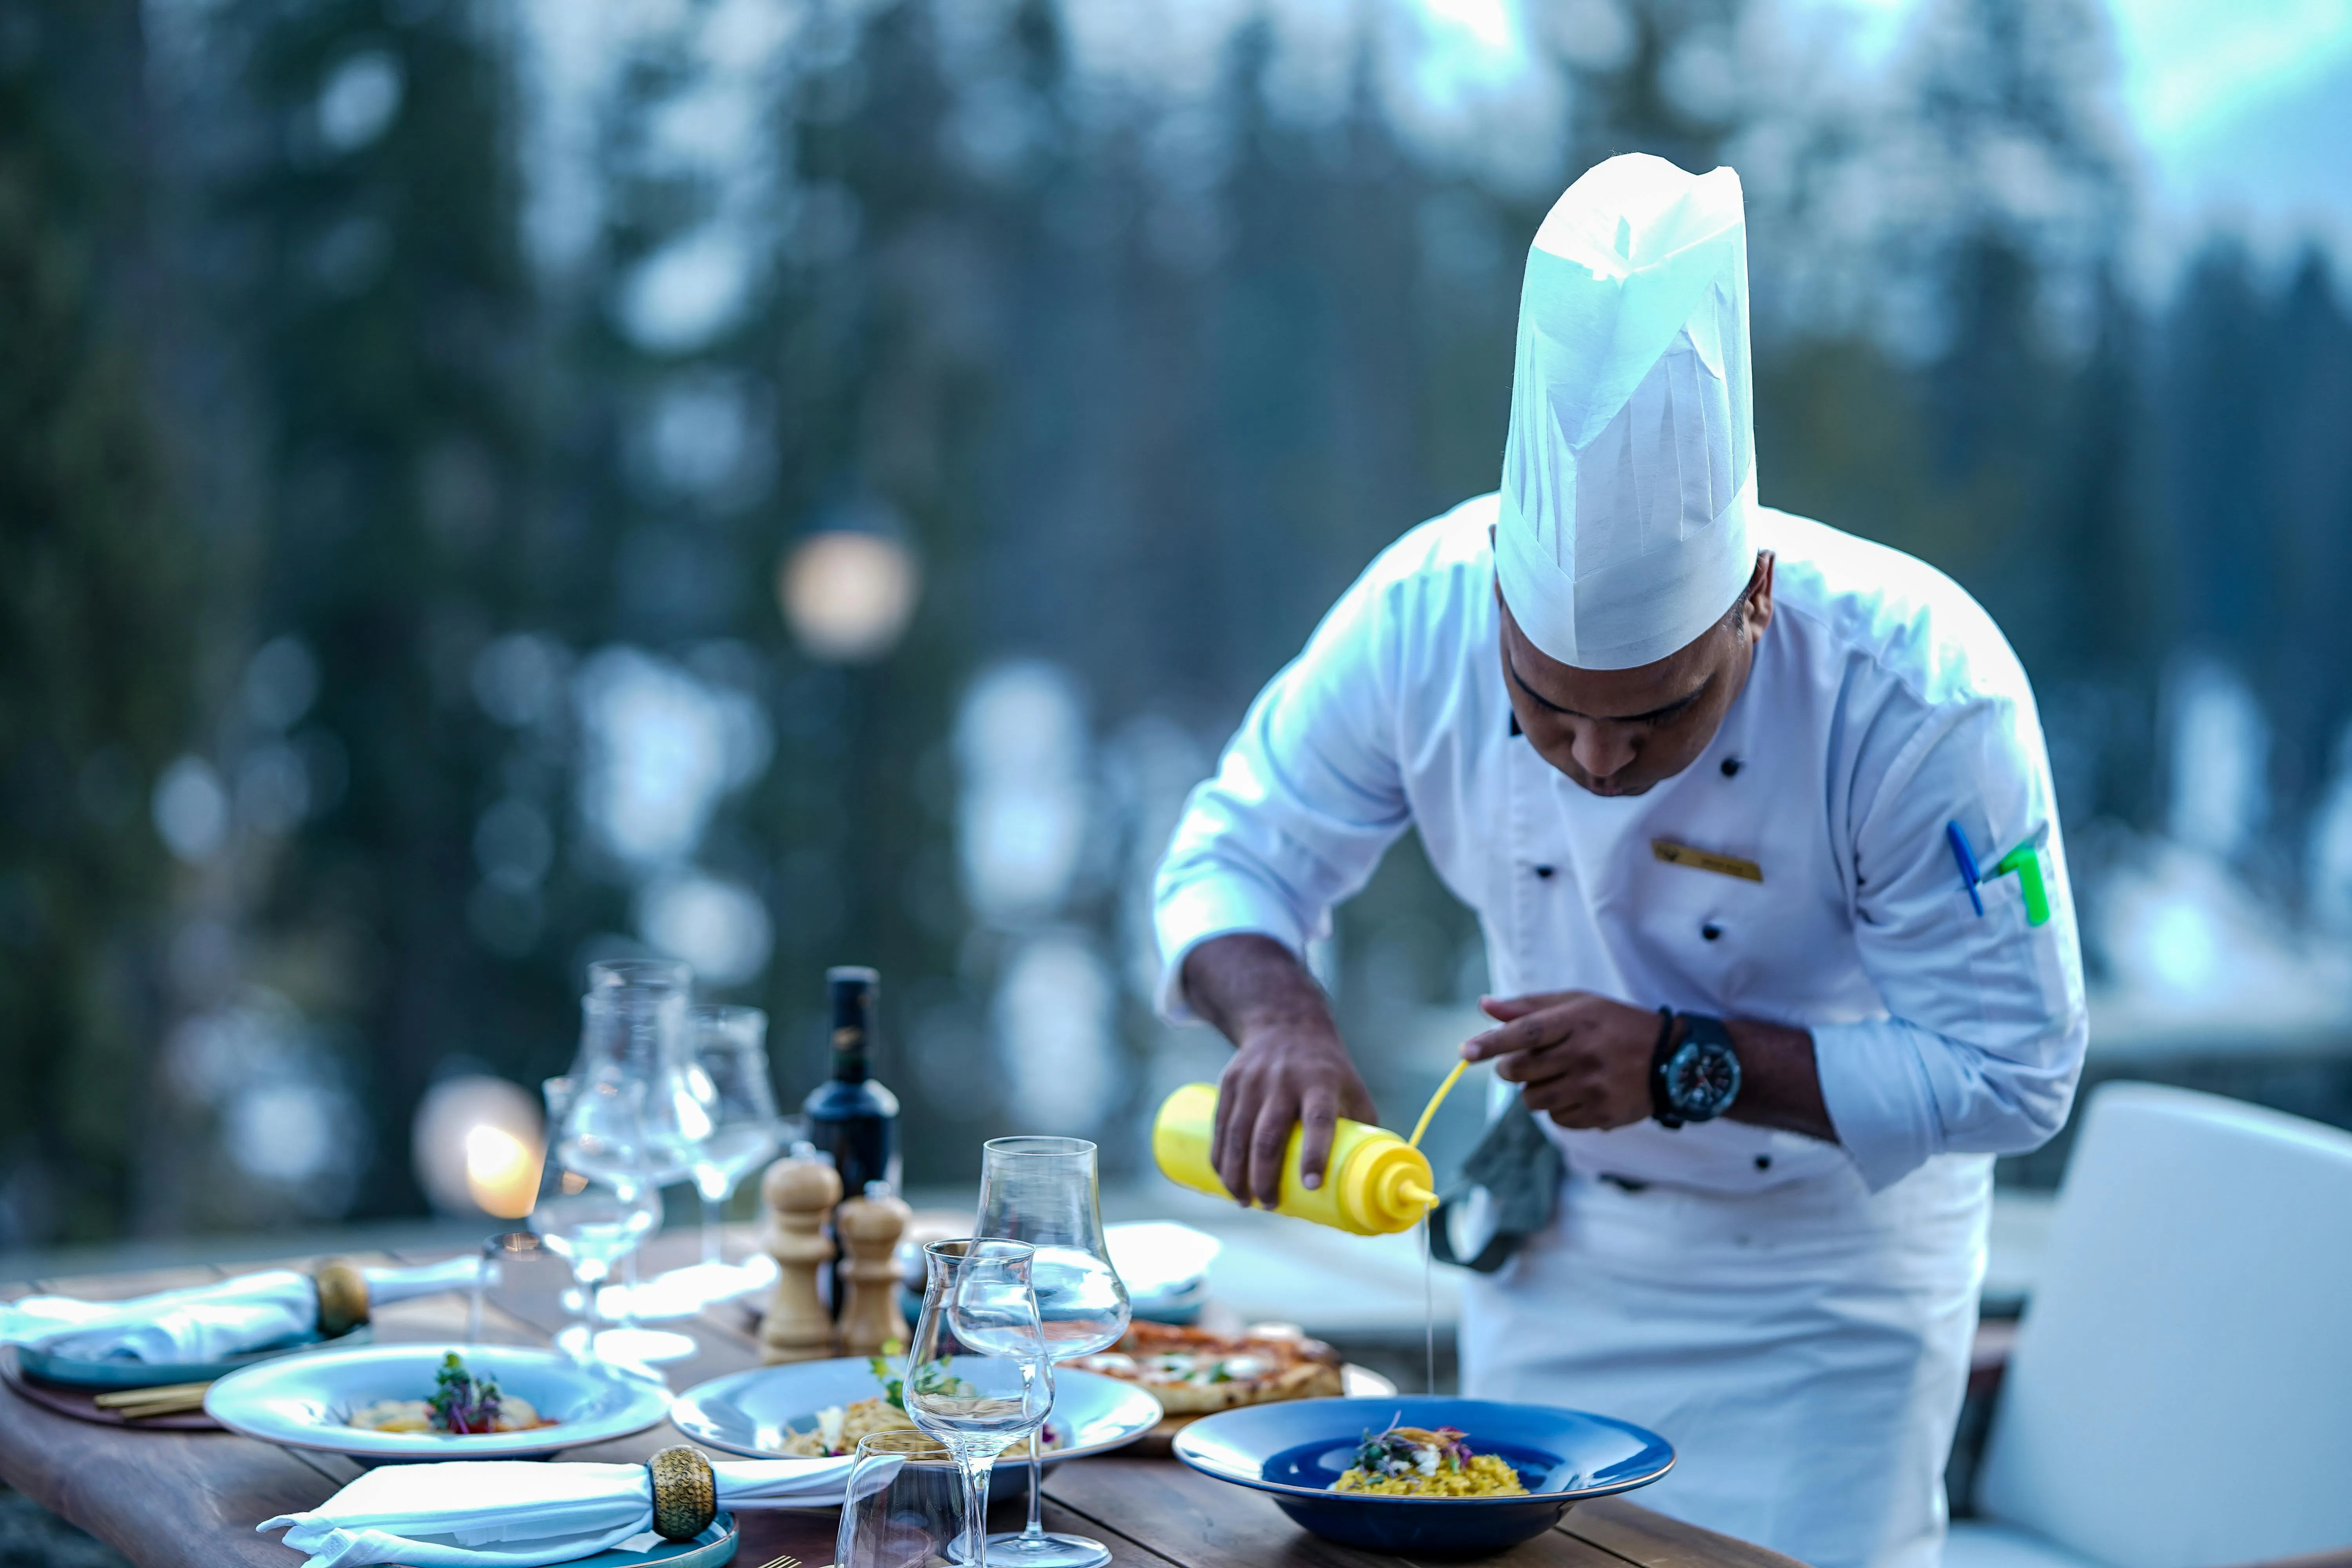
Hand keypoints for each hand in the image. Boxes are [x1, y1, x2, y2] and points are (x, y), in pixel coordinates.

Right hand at [1212, 1021, 1376, 1207]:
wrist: (1285, 1022)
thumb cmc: (1327, 1069)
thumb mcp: (1351, 1088)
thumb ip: (1360, 1129)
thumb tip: (1372, 1181)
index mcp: (1320, 1082)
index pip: (1318, 1119)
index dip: (1314, 1154)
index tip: (1310, 1185)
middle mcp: (1284, 1080)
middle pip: (1268, 1135)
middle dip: (1265, 1177)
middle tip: (1270, 1205)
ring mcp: (1253, 1081)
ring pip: (1238, 1134)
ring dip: (1237, 1174)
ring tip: (1245, 1201)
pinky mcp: (1230, 1082)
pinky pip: (1220, 1126)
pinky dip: (1219, 1157)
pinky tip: (1225, 1179)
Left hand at [1459, 990, 1659, 1129]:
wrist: (1672, 1059)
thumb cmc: (1615, 1025)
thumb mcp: (1578, 1004)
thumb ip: (1529, 1006)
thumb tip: (1485, 1006)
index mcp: (1576, 1020)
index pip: (1524, 1032)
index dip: (1492, 1042)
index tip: (1466, 1052)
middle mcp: (1584, 1054)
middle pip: (1520, 1071)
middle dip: (1510, 1069)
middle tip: (1523, 1063)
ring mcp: (1593, 1087)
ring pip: (1533, 1099)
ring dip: (1535, 1090)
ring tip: (1558, 1076)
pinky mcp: (1601, 1114)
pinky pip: (1556, 1119)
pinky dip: (1558, 1108)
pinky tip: (1578, 1092)